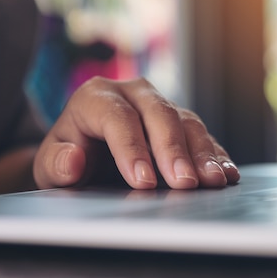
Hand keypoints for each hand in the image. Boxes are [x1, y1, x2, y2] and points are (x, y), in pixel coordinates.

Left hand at [33, 76, 239, 189]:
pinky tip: (226, 174)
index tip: (143, 182)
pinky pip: (204, 136)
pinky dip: (216, 156)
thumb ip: (55, 164)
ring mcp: (161, 106)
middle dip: (173, 150)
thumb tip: (73, 159)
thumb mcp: (49, 167)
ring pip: (187, 123)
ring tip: (213, 181)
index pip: (117, 118)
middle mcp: (133, 94)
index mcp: (96, 97)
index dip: (132, 149)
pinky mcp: (182, 124)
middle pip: (159, 114)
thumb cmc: (69, 160)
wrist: (87, 156)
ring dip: (202, 154)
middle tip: (183, 183)